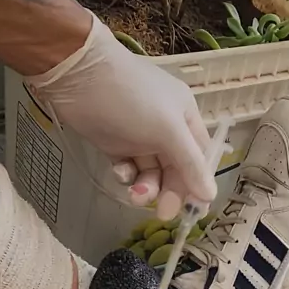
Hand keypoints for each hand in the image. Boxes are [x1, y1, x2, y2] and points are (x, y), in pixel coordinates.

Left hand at [27, 12, 215, 219]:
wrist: (78, 76)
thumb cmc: (131, 98)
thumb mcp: (168, 130)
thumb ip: (190, 164)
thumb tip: (210, 196)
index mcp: (185, 119)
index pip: (199, 159)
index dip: (197, 185)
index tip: (192, 213)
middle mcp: (166, 128)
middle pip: (176, 171)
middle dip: (169, 191)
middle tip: (161, 213)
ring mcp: (140, 137)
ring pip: (152, 173)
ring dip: (146, 187)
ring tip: (134, 194)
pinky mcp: (116, 144)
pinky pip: (129, 168)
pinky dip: (127, 175)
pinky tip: (118, 170)